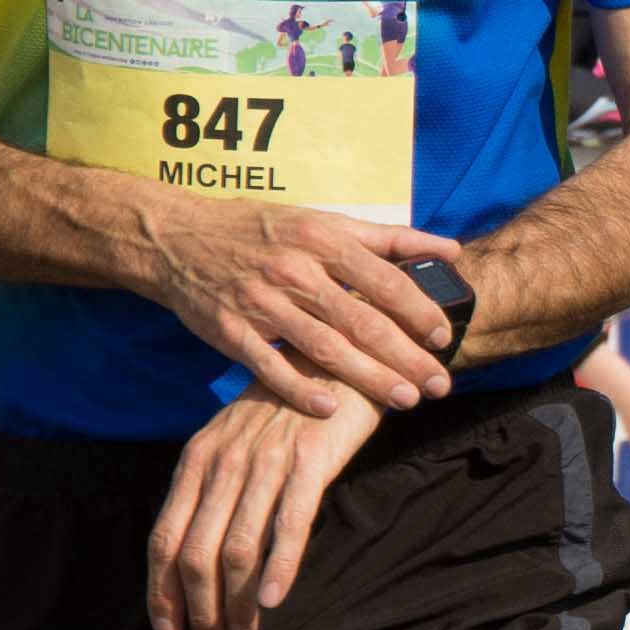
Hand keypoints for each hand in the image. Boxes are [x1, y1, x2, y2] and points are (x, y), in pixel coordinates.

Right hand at [133, 198, 466, 416]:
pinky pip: (270, 366)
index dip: (418, 311)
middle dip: (405, 356)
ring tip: (404, 399)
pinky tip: (331, 409)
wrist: (178, 237)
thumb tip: (450, 249)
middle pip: (361, 321)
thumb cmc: (261, 230)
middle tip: (438, 384)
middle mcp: (296, 272)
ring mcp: (262, 303)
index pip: (383, 280)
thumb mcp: (323, 220)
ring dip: (368, 377)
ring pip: (324, 347)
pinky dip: (300, 389)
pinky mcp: (232, 331)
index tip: (444, 336)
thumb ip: (389, 239)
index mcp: (323, 241)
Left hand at [146, 389, 381, 629]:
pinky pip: (288, 526)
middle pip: (195, 554)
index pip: (163, 539)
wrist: (338, 359)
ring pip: (237, 549)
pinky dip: (278, 569)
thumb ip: (213, 489)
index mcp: (196, 461)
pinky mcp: (310, 463)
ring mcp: (265, 462)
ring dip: (235, 602)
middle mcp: (222, 463)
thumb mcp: (233, 442)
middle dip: (200, 609)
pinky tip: (272, 600)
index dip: (161, 592)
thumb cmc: (286, 410)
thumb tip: (197, 554)